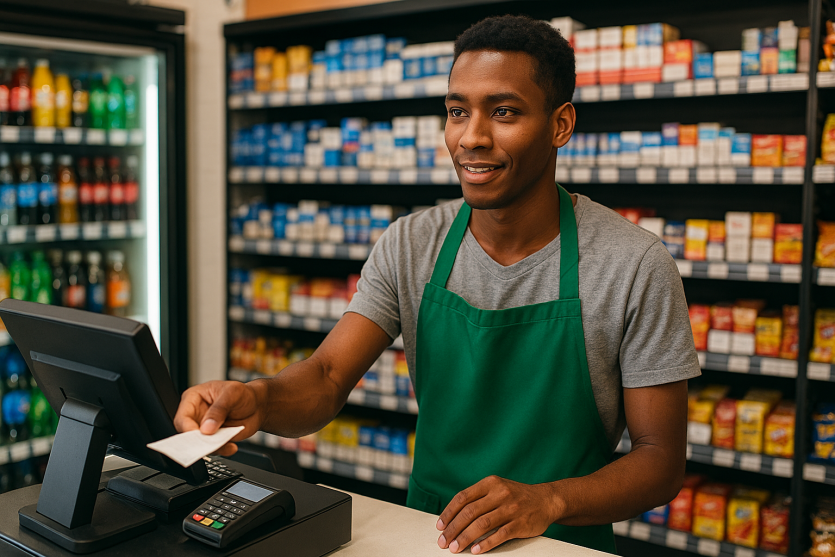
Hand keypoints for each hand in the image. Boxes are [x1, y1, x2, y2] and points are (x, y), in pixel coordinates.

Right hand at [173, 380, 267, 455]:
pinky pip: (212, 449)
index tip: (199, 434)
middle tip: (210, 444)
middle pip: (186, 434)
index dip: (188, 428)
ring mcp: (204, 428)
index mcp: (194, 398)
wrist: (258, 406)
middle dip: (198, 442)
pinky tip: (232, 446)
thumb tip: (207, 427)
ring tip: (227, 444)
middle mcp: (196, 415)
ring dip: (212, 448)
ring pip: (199, 445)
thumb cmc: (243, 394)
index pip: (183, 416)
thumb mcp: (232, 394)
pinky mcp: (213, 438)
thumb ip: (219, 409)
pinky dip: (221, 450)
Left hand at [436, 476, 561, 553]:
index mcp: (490, 483)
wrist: (546, 500)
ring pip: (482, 524)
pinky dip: (485, 544)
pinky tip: (475, 551)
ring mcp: (511, 508)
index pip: (463, 497)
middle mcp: (500, 493)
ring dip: (465, 538)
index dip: (449, 513)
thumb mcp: (497, 488)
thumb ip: (478, 498)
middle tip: (444, 542)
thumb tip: (453, 517)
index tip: (440, 526)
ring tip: (455, 548)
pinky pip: (499, 535)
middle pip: (470, 512)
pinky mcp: (520, 523)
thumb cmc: (516, 496)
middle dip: (453, 529)